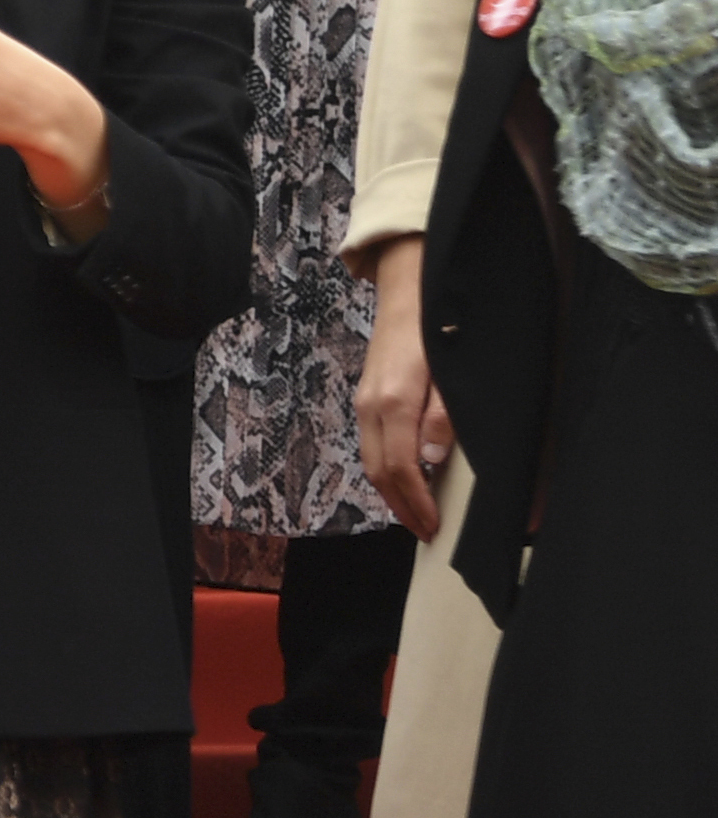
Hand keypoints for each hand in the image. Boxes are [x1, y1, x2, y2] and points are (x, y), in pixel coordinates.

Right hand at [355, 236, 450, 537]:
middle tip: (425, 529)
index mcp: (393, 403)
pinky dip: (387, 467)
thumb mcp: (452, 372)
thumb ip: (443, 416)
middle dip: (400, 505)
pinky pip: (372, 443)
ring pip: (371, 459)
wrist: (410, 288)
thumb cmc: (438, 327)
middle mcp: (371, 406)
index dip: (416, 503)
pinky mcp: (368, 395)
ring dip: (392, 489)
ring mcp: (365, 401)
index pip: (400, 468)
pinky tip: (407, 472)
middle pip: (378, 471)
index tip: (433, 526)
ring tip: (416, 508)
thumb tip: (431, 458)